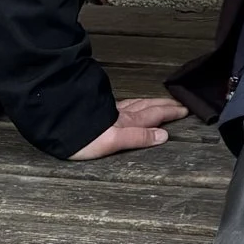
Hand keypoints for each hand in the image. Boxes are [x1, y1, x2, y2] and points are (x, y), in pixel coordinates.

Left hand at [70, 95, 189, 159]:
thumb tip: (163, 135)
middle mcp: (121, 114)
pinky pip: (123, 104)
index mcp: (127, 122)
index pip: (154, 115)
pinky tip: (129, 104)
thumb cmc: (84, 137)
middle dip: (164, 105)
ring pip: (136, 103)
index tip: (185, 109)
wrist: (59, 122)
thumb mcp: (114, 142)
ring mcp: (109, 110)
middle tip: (179, 103)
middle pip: (147, 107)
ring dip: (150, 102)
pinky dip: (132, 103)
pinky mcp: (98, 110)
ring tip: (159, 101)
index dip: (169, 112)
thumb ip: (139, 138)